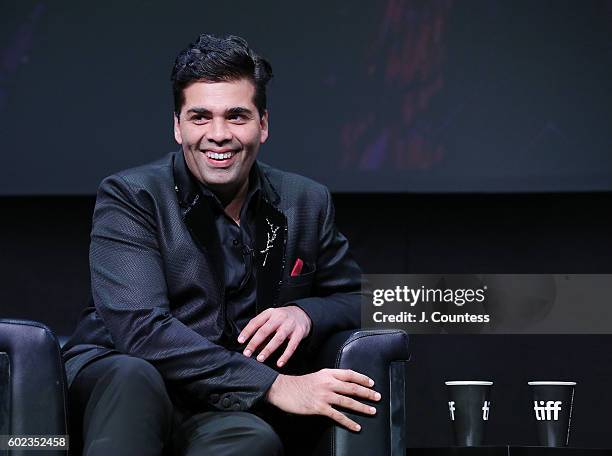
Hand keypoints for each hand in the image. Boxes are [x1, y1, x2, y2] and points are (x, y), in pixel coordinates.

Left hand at [238, 306, 311, 366]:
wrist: (302, 314)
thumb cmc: (282, 318)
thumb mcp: (271, 316)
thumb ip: (262, 326)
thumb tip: (250, 343)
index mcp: (270, 312)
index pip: (256, 322)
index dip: (247, 331)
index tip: (240, 341)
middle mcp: (280, 317)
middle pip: (265, 330)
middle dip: (254, 343)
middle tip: (247, 353)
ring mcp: (290, 325)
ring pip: (278, 338)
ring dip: (268, 350)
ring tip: (260, 359)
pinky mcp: (299, 332)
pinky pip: (292, 346)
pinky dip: (285, 355)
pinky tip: (279, 363)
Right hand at [265, 369, 380, 431]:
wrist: (283, 389)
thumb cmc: (299, 384)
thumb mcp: (317, 375)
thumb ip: (330, 378)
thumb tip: (343, 384)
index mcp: (328, 373)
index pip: (349, 374)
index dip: (362, 378)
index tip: (372, 383)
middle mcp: (328, 383)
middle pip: (352, 387)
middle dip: (367, 393)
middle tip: (378, 397)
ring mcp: (324, 395)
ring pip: (348, 401)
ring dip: (362, 407)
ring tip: (372, 411)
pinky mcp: (319, 407)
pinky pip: (338, 415)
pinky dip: (349, 422)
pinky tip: (356, 426)